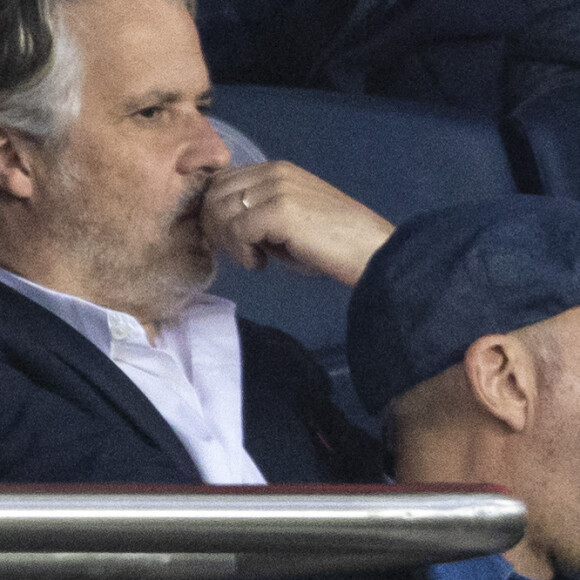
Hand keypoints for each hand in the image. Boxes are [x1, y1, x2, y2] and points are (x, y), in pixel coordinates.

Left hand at [201, 161, 394, 285]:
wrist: (368, 249)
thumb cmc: (332, 243)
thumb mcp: (287, 222)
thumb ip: (257, 215)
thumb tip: (226, 227)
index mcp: (275, 170)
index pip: (222, 182)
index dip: (217, 214)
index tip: (232, 242)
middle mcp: (273, 171)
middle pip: (215, 195)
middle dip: (217, 229)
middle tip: (238, 253)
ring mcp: (276, 188)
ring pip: (221, 212)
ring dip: (229, 243)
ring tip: (253, 259)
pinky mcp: (280, 210)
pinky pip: (237, 230)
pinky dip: (241, 253)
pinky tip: (260, 264)